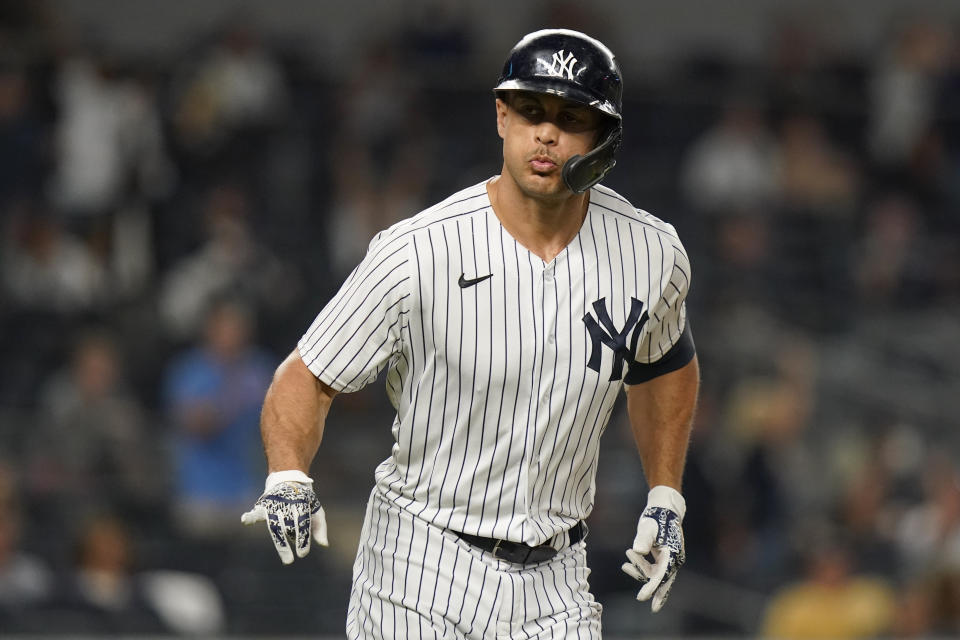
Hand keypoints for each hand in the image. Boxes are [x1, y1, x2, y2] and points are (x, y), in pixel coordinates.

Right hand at [241, 470, 327, 563]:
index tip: (302, 554)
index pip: (303, 524)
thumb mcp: (316, 509)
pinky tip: (245, 520)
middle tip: (289, 561)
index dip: (303, 539)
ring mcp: (275, 504)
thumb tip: (325, 544)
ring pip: (274, 525)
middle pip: (288, 527)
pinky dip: (250, 515)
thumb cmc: (305, 500)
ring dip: (277, 541)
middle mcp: (288, 504)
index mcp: (303, 504)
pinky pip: (256, 512)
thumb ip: (320, 527)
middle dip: (288, 544)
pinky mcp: (264, 505)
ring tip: (282, 557)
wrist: (289, 480)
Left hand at [621, 485, 685, 611]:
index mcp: (672, 553)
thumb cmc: (656, 516)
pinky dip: (639, 567)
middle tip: (653, 608)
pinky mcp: (661, 556)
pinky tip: (626, 564)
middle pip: (665, 580)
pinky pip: (651, 568)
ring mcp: (668, 558)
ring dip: (639, 571)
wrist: (663, 507)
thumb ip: (643, 539)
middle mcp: (673, 558)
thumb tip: (638, 551)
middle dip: (658, 593)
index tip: (643, 598)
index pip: (662, 575)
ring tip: (625, 564)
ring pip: (654, 573)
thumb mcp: (648, 527)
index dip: (652, 587)